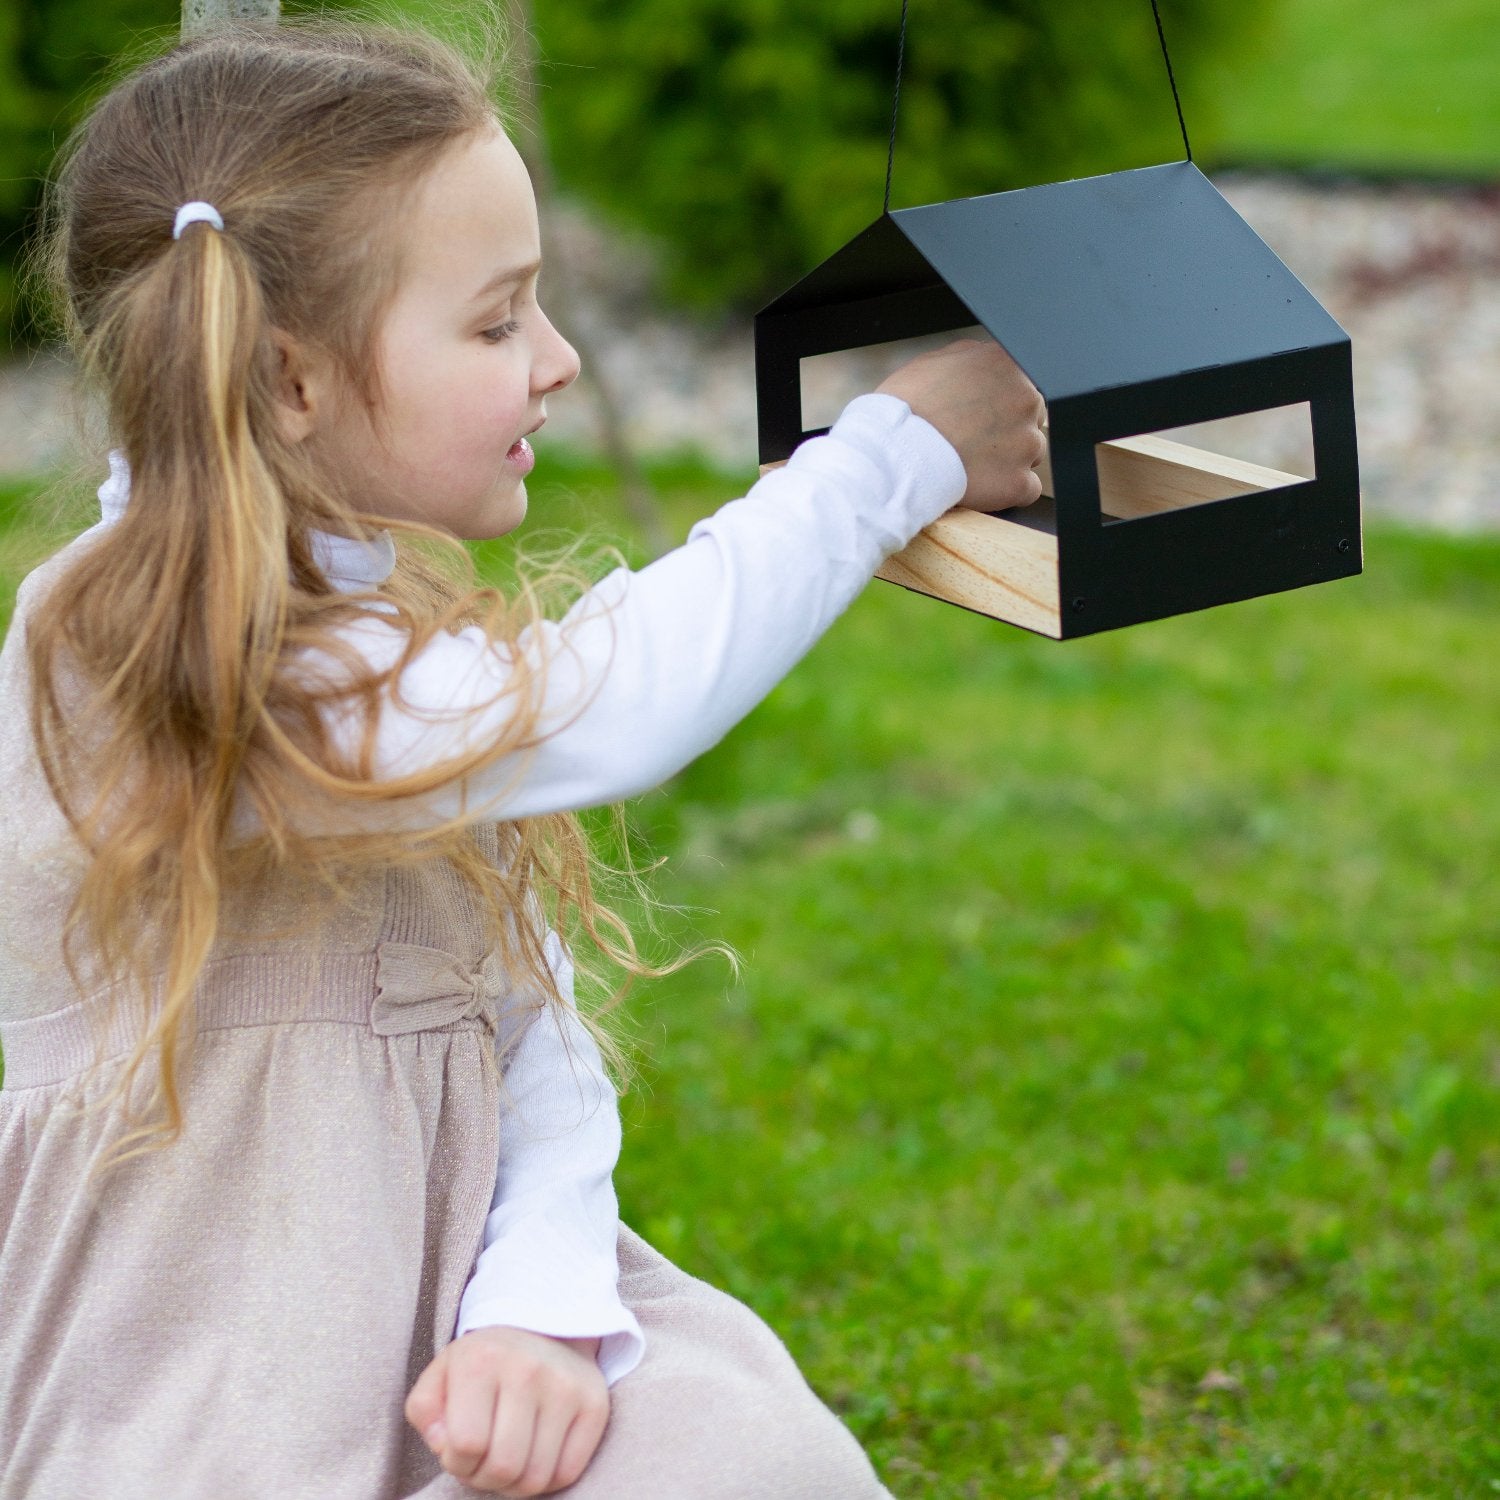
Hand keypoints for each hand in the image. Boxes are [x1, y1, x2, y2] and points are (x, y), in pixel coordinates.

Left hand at [405, 1326, 609, 1495]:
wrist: (543, 1329)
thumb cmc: (483, 1364)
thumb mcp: (441, 1374)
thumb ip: (425, 1411)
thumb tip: (444, 1445)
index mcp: (482, 1361)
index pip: (466, 1445)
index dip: (457, 1462)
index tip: (459, 1449)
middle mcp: (527, 1370)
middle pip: (503, 1467)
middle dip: (485, 1478)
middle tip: (484, 1461)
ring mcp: (566, 1387)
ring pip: (535, 1478)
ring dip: (514, 1485)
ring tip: (508, 1459)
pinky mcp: (594, 1405)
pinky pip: (567, 1474)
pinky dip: (546, 1480)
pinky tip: (534, 1456)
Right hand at [877, 338, 1046, 511]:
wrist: (894, 455)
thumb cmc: (904, 411)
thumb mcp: (933, 362)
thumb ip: (970, 358)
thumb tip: (983, 362)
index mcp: (1006, 365)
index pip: (1021, 384)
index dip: (1000, 403)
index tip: (982, 417)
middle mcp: (1026, 399)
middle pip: (1032, 418)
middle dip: (1009, 431)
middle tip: (974, 443)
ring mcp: (1026, 442)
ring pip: (1032, 453)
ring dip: (1009, 460)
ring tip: (973, 465)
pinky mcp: (1019, 481)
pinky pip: (1028, 488)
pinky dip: (1008, 490)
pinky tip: (982, 486)